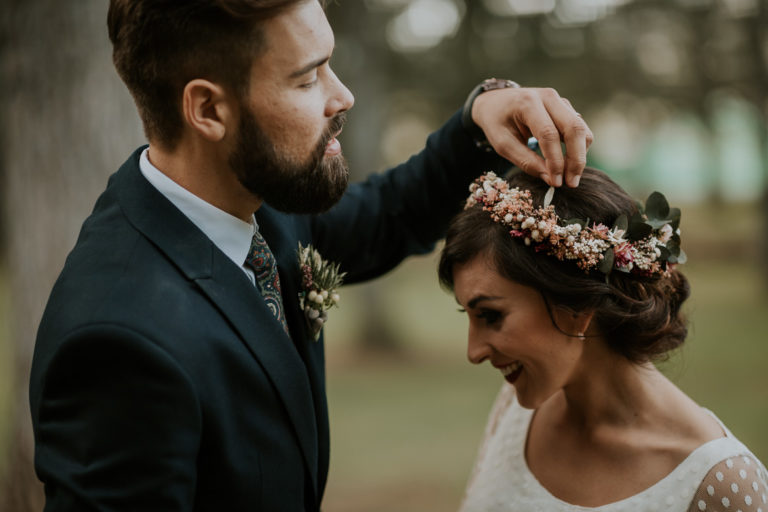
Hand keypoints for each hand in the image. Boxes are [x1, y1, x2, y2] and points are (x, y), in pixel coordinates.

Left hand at [472, 87, 592, 187]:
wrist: (496, 101)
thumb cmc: (497, 123)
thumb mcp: (503, 144)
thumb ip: (526, 161)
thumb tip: (551, 179)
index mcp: (528, 103)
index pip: (548, 134)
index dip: (555, 161)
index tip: (556, 182)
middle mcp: (548, 97)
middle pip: (574, 128)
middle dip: (576, 159)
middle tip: (571, 183)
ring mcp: (560, 101)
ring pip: (581, 128)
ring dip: (580, 155)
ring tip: (569, 176)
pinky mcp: (566, 108)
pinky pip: (579, 129)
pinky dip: (578, 148)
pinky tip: (567, 163)